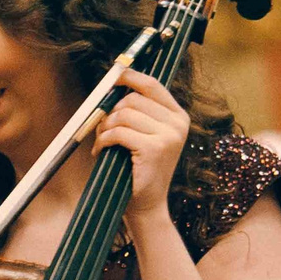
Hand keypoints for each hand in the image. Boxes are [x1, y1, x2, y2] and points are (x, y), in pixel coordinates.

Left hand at [97, 66, 191, 218]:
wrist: (147, 204)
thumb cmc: (140, 168)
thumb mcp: (146, 136)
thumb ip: (138, 112)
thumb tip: (114, 86)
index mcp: (178, 117)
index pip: (153, 86)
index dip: (131, 77)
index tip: (114, 75)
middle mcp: (178, 124)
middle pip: (132, 100)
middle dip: (111, 113)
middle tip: (103, 130)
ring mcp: (168, 136)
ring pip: (123, 115)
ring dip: (105, 129)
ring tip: (104, 143)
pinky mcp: (154, 148)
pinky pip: (118, 132)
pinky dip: (104, 141)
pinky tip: (102, 151)